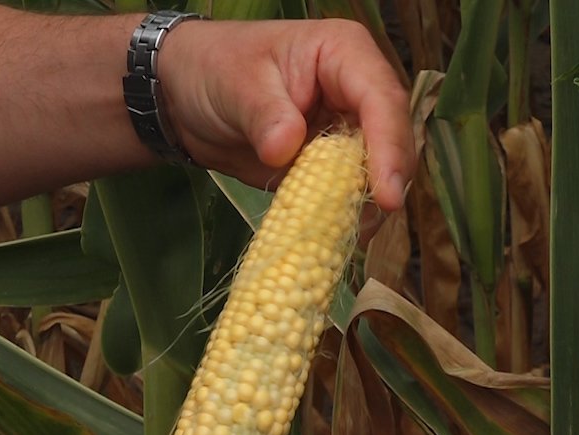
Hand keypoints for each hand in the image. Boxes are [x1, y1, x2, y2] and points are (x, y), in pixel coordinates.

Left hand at [159, 18, 414, 211]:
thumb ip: (265, 115)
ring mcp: (347, 130)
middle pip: (392, 138)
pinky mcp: (332, 164)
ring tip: (352, 233)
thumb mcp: (236, 84)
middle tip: (375, 220)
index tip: (386, 194)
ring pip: (378, 170)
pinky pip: (349, 191)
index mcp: (343, 54)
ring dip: (369, 204)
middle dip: (388, 180)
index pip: (381, 98)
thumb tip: (286, 149)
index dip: (389, 146)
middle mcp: (356, 92)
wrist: (186, 96)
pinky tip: (335, 235)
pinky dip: (345, 214)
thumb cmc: (215, 68)